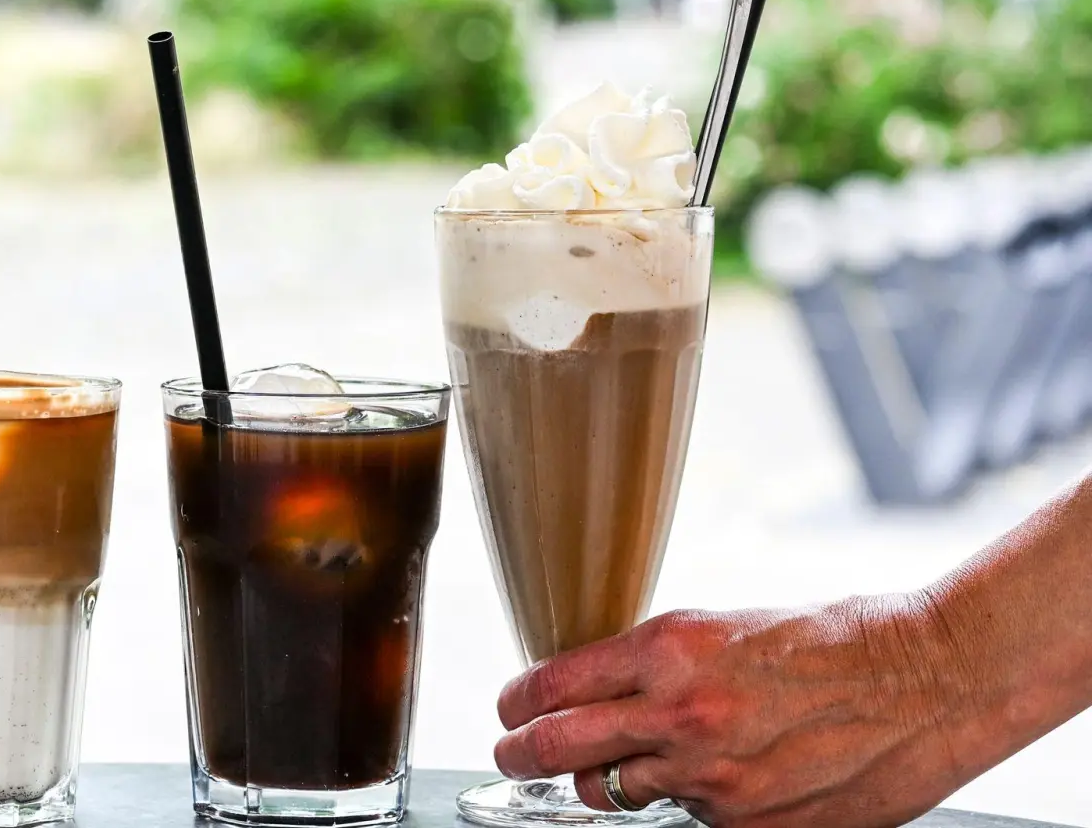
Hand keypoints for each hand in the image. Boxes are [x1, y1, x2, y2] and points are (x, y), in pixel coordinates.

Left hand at [492, 594, 991, 827]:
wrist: (927, 681)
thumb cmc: (832, 641)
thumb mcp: (723, 627)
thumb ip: (656, 664)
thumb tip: (597, 691)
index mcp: (669, 650)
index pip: (552, 685)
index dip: (516, 701)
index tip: (508, 706)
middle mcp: (680, 715)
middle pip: (556, 750)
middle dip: (520, 753)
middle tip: (509, 752)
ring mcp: (711, 780)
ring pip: (614, 794)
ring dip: (607, 780)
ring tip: (628, 762)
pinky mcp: (746, 826)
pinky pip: (687, 819)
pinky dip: (689, 800)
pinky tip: (723, 772)